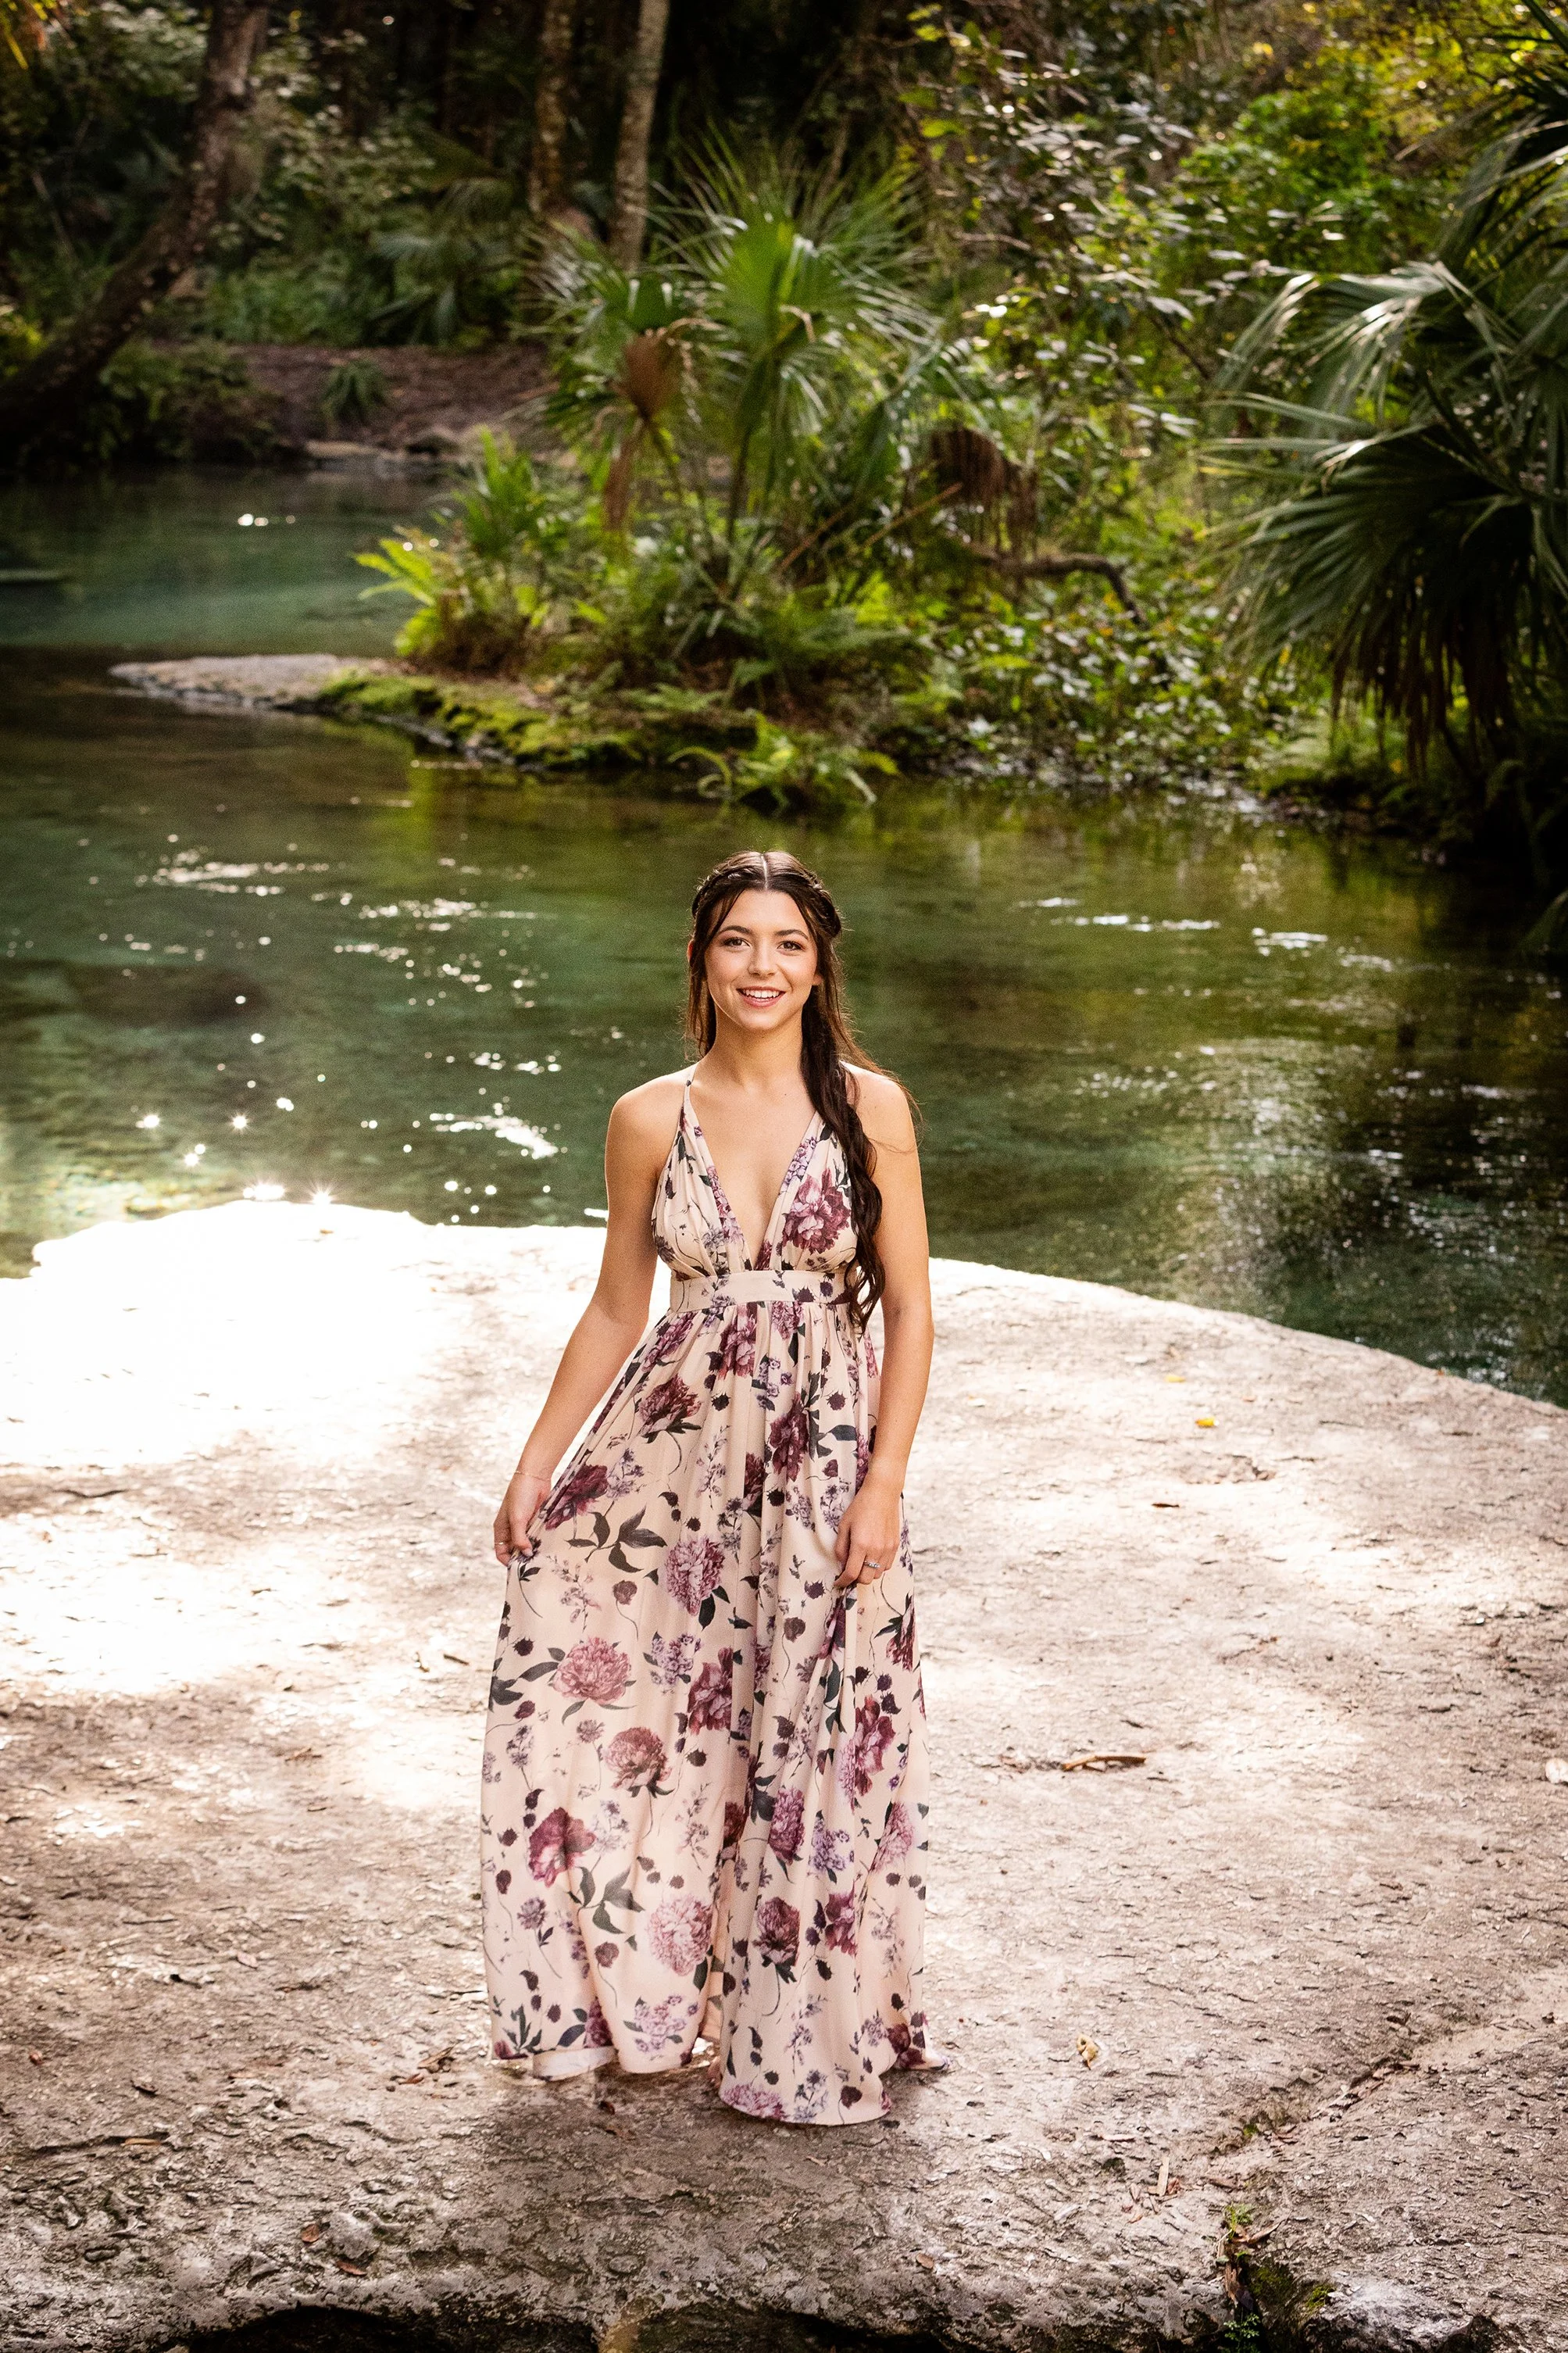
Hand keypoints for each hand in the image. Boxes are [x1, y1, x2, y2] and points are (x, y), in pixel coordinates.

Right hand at [493, 1468, 549, 1565]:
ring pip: (527, 1544)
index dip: (508, 1561)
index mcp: (501, 1529)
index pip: (501, 1552)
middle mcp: (511, 1530)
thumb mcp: (517, 1519)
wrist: (534, 1477)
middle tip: (534, 1564)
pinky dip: (541, 1542)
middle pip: (515, 1550)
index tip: (520, 1567)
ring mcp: (524, 1526)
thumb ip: (520, 1538)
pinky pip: (537, 1536)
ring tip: (543, 1557)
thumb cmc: (520, 1495)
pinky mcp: (535, 1522)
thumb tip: (526, 1554)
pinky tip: (548, 1546)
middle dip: (523, 1557)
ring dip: (533, 1550)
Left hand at [834, 1467, 902, 1589]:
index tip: (838, 1582)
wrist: (882, 1494)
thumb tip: (842, 1564)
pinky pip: (887, 1566)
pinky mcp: (895, 1546)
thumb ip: (841, 1547)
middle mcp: (876, 1550)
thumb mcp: (844, 1525)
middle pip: (866, 1579)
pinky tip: (872, 1556)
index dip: (843, 1582)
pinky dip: (878, 1567)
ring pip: (877, 1575)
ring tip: (861, 1562)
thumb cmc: (860, 1507)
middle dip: (855, 1579)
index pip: (851, 1574)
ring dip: (867, 1573)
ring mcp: (888, 1549)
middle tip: (848, 1571)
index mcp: (861, 1545)